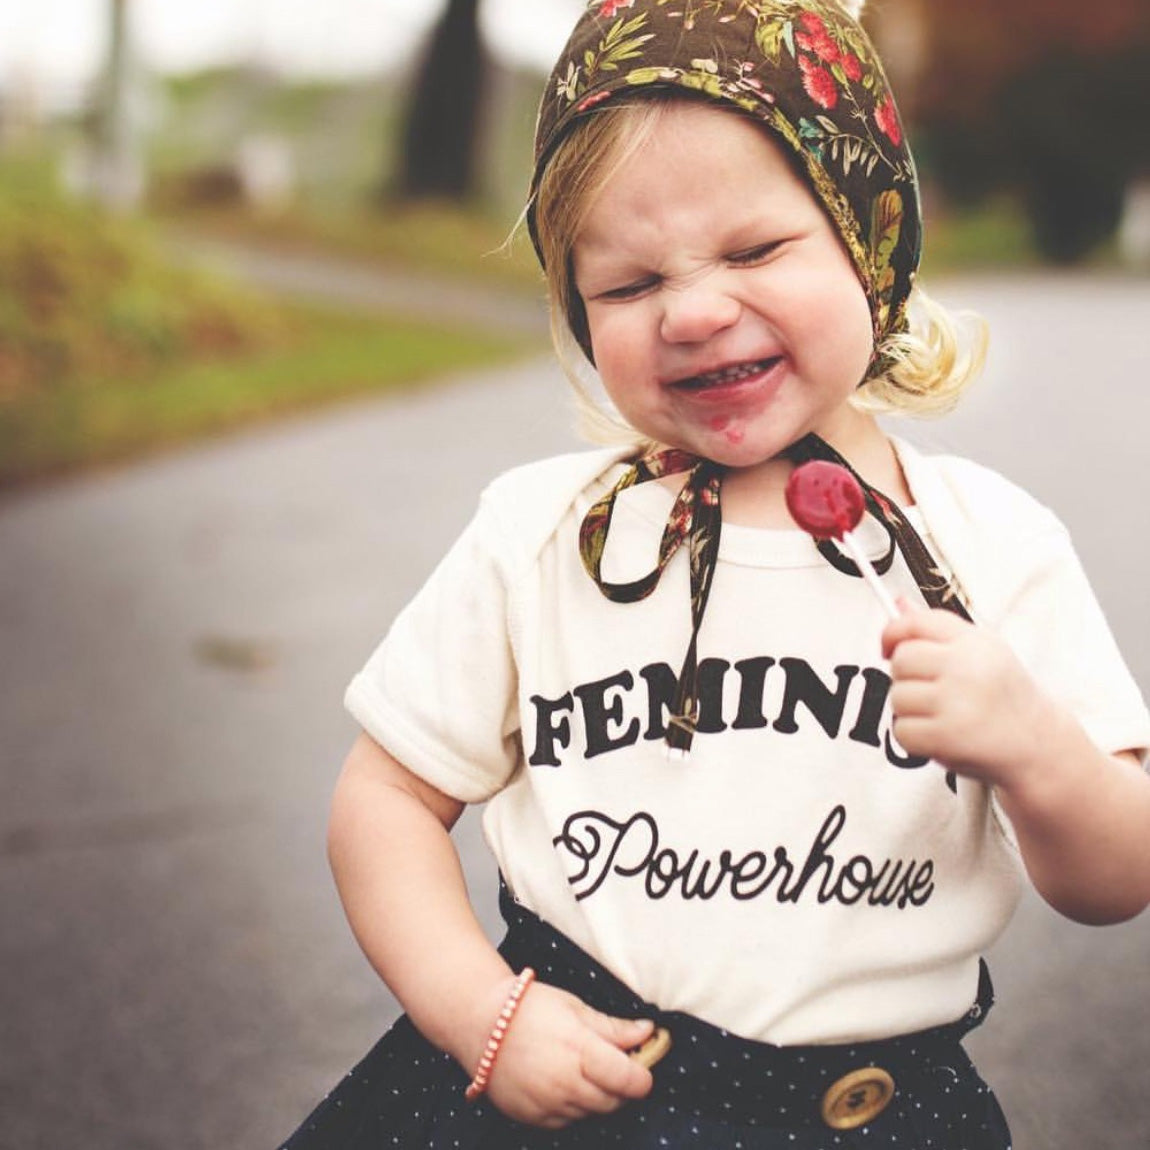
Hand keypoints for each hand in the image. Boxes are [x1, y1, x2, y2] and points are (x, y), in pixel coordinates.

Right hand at [474, 978, 654, 1127]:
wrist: (481, 1023)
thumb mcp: (575, 1007)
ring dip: (596, 1095)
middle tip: (610, 1063)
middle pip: (614, 1101)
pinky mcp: (533, 1118)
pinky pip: (567, 1121)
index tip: (642, 1065)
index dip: (643, 1076)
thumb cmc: (531, 1008)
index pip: (630, 1080)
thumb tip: (649, 1031)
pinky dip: (572, 1106)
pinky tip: (561, 1082)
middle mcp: (566, 1084)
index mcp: (581, 1051)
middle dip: (620, 1085)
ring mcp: (548, 1104)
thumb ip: (614, 1027)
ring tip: (580, 1068)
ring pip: (591, 1113)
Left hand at [881, 602, 1052, 788]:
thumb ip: (938, 628)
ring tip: (942, 715)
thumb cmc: (1004, 696)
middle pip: (900, 660)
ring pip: (897, 697)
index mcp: (974, 642)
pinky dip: (914, 738)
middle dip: (906, 678)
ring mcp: (956, 702)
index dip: (891, 633)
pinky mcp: (946, 736)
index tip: (888, 648)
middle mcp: (966, 667)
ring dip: (910, 711)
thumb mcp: (982, 650)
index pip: (914, 623)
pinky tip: (940, 736)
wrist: (1038, 744)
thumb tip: (899, 604)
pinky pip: (901, 730)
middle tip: (931, 691)